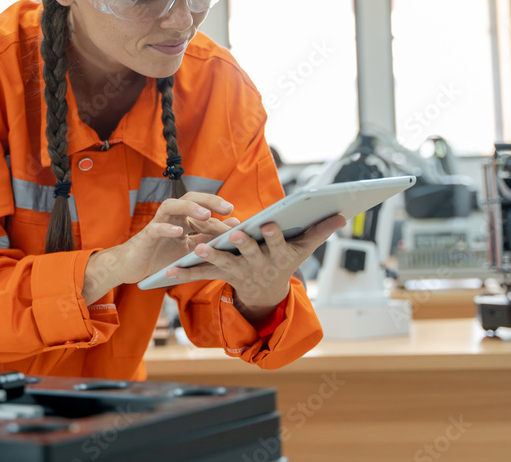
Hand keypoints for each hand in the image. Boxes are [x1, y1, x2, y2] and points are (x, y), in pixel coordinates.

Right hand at [81, 192, 234, 302]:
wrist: (133, 266)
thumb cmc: (161, 256)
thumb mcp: (190, 248)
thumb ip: (209, 236)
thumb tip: (235, 224)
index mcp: (182, 218)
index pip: (202, 206)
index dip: (219, 208)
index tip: (236, 214)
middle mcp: (171, 216)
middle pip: (189, 198)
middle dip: (208, 200)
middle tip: (227, 207)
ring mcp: (157, 224)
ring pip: (171, 206)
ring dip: (189, 208)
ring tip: (205, 214)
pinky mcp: (146, 236)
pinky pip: (156, 229)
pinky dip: (167, 228)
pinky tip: (179, 232)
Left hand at [164, 214, 345, 310]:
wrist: (266, 294)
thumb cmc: (285, 262)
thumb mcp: (303, 249)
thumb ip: (320, 231)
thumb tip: (343, 215)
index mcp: (278, 255)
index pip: (277, 243)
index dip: (273, 235)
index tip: (268, 224)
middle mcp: (257, 265)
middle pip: (249, 252)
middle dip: (242, 244)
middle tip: (234, 235)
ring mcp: (237, 271)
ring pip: (222, 263)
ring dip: (210, 257)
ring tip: (197, 249)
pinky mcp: (220, 276)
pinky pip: (200, 275)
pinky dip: (184, 273)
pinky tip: (167, 271)